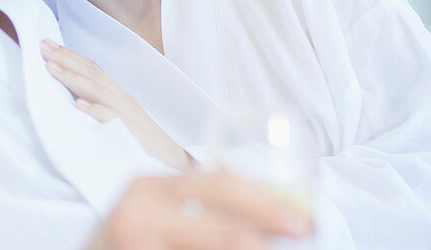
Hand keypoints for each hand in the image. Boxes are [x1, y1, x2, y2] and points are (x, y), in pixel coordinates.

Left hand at [41, 40, 191, 171]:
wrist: (176, 165)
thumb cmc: (143, 143)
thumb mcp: (119, 120)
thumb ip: (99, 107)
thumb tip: (72, 99)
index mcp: (118, 96)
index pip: (93, 70)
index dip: (70, 56)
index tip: (47, 45)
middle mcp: (124, 100)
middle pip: (93, 74)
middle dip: (67, 59)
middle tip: (42, 46)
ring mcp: (130, 116)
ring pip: (100, 92)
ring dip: (75, 79)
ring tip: (53, 69)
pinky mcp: (136, 136)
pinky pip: (115, 121)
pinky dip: (97, 111)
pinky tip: (80, 106)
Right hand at [86, 173, 311, 249]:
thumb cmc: (129, 241)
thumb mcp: (152, 213)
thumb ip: (196, 205)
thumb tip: (272, 210)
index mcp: (147, 189)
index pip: (218, 186)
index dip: (266, 203)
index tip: (301, 220)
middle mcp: (138, 216)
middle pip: (220, 227)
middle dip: (266, 234)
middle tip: (301, 234)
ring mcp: (137, 246)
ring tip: (272, 249)